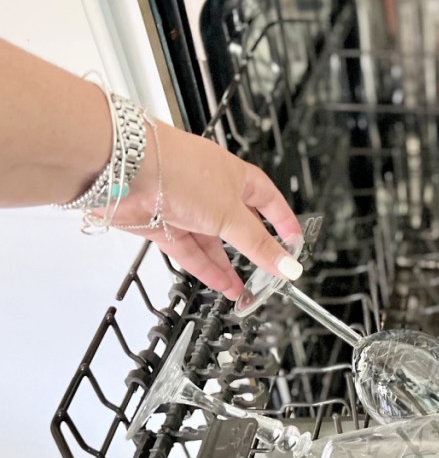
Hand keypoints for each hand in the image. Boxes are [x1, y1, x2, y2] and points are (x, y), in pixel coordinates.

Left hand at [104, 120, 301, 299]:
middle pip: (238, 224)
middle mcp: (210, 189)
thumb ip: (259, 245)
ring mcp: (185, 206)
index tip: (293, 241)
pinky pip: (189, 250)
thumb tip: (287, 264)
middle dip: (252, 249)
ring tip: (244, 289)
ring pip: (212, 241)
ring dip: (228, 266)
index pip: (267, 199)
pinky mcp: (162, 222)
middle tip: (268, 270)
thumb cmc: (179, 170)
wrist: (126, 168)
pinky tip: (220, 284)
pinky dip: (205, 268)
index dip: (282, 221)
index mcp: (235, 176)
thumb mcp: (231, 215)